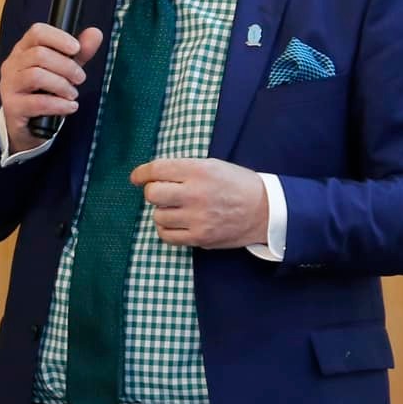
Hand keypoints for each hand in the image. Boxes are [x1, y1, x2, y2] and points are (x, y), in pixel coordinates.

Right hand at [0, 22, 105, 153]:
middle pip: (39, 54)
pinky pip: (38, 102)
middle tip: (80, 78)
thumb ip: (79, 53)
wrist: (27, 127)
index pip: (37, 32)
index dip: (59, 38)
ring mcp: (9, 86)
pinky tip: (70, 107)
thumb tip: (96, 33)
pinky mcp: (12, 107)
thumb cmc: (44, 93)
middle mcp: (12, 65)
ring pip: (36, 76)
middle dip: (66, 66)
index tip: (76, 49)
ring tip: (73, 94)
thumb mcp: (63, 70)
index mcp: (23, 50)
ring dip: (62, 85)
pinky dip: (59, 104)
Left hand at [131, 158, 268, 247]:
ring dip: (162, 212)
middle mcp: (195, 193)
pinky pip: (167, 236)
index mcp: (198, 170)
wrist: (266, 210)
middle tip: (161, 193)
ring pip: (158, 216)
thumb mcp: (214, 165)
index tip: (136, 177)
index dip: (141, 173)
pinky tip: (176, 223)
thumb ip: (185, 169)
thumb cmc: (238, 184)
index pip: (157, 169)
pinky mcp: (200, 237)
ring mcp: (197, 218)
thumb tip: (154, 175)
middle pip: (152, 194)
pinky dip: (166, 229)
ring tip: (175, 209)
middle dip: (152, 192)